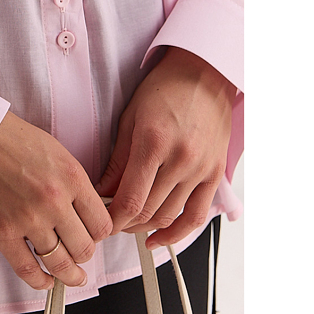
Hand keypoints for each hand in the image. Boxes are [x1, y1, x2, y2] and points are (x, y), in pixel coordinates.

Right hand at [0, 111, 111, 289]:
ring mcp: (28, 219)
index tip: (93, 235)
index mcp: (71, 176)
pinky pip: (28, 269)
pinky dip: (41, 281)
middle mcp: (54, 200)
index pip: (102, 223)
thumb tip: (83, 209)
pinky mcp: (2, 232)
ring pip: (61, 263)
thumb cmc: (5, 135)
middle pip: (85, 247)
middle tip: (80, 252)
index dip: (99, 234)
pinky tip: (47, 280)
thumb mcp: (52, 150)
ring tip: (72, 277)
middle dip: (84, 254)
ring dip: (69, 274)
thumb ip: (70, 181)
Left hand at [96, 47, 233, 249]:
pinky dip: (177, 233)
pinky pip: (197, 216)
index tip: (99, 221)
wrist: (204, 74)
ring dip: (145, 228)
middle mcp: (180, 159)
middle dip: (123, 224)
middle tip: (108, 222)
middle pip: (147, 211)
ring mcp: (200, 169)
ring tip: (128, 225)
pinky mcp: (214, 175)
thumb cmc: (164, 89)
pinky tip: (158, 238)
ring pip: (169, 217)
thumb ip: (117, 160)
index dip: (111, 219)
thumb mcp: (129, 118)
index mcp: (153, 142)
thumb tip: (101, 191)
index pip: (130, 199)